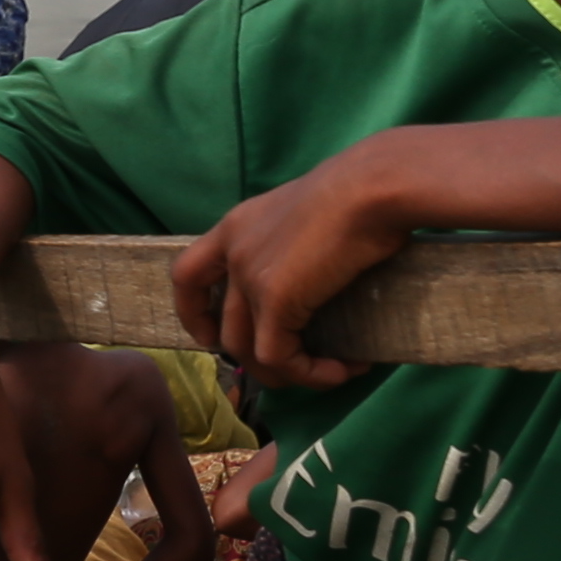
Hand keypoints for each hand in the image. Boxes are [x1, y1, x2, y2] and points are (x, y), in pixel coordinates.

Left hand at [165, 140, 418, 388]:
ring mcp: (249, 275)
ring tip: (331, 371)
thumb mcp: (311, 214)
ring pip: (245, 348)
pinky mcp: (275, 300)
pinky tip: (343, 369)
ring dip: (288, 372)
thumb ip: (298, 243)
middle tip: (293, 367)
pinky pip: (277, 356)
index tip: (214, 337)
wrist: (372, 187)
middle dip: (252, 356)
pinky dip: (308, 373)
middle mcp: (233, 251)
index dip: (194, 313)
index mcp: (237, 225)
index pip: (188, 275)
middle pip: (221, 324)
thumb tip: (321, 273)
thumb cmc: (360, 192)